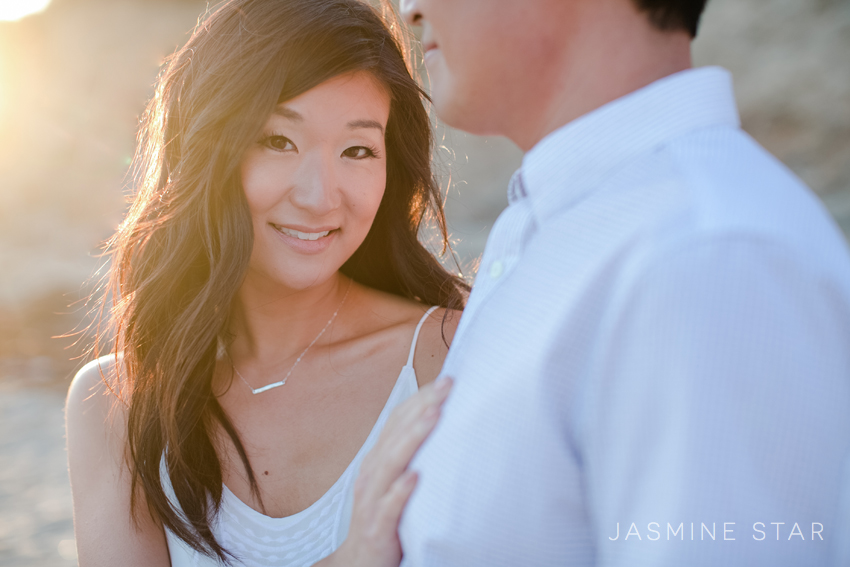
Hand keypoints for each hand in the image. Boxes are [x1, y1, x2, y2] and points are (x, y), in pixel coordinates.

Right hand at [322, 377, 452, 566]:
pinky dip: (400, 492)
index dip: (420, 398)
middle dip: (421, 407)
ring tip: (435, 415)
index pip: (397, 421)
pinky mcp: (378, 530)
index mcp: (378, 461)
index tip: (446, 380)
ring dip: (413, 438)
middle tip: (447, 386)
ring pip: (390, 465)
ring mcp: (372, 502)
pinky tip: (415, 477)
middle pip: (395, 434)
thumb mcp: (395, 481)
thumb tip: (442, 424)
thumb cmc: (384, 519)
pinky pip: (387, 509)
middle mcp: (372, 476)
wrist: (358, 563)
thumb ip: (411, 455)